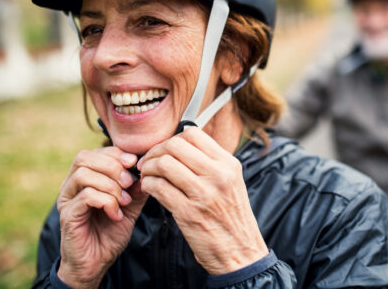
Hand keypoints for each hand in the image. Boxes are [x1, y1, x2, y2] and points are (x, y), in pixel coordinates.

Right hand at [56, 147, 148, 288]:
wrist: (97, 263)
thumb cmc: (110, 233)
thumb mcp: (130, 207)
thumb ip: (137, 188)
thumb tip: (150, 169)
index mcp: (85, 179)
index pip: (96, 152)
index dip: (116, 154)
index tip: (134, 164)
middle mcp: (71, 186)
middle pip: (84, 157)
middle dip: (113, 167)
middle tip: (130, 184)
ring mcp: (67, 199)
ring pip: (84, 174)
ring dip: (110, 185)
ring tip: (124, 201)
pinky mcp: (68, 215)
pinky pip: (86, 196)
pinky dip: (107, 201)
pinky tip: (116, 214)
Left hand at [137, 127, 267, 274]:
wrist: (240, 252)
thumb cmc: (231, 218)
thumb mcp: (231, 182)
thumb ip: (210, 163)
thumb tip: (180, 146)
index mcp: (228, 164)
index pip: (193, 134)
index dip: (172, 139)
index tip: (164, 150)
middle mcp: (218, 175)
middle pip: (175, 146)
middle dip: (155, 152)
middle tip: (148, 162)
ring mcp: (203, 193)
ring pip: (164, 164)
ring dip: (148, 168)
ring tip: (147, 176)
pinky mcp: (188, 212)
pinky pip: (158, 187)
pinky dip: (148, 185)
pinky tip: (149, 189)